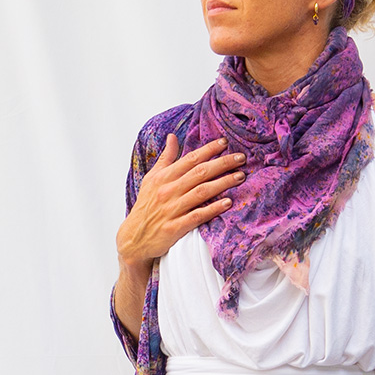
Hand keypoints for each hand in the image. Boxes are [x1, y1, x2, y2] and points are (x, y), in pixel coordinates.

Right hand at [117, 134, 245, 268]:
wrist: (134, 237)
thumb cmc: (145, 206)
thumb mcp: (151, 179)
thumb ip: (165, 158)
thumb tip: (172, 137)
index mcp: (163, 177)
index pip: (190, 159)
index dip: (208, 150)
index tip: (224, 142)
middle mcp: (168, 190)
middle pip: (200, 173)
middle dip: (222, 163)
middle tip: (241, 158)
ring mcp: (172, 209)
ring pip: (202, 192)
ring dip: (223, 183)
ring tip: (240, 177)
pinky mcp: (175, 227)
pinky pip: (197, 216)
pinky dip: (213, 209)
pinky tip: (228, 203)